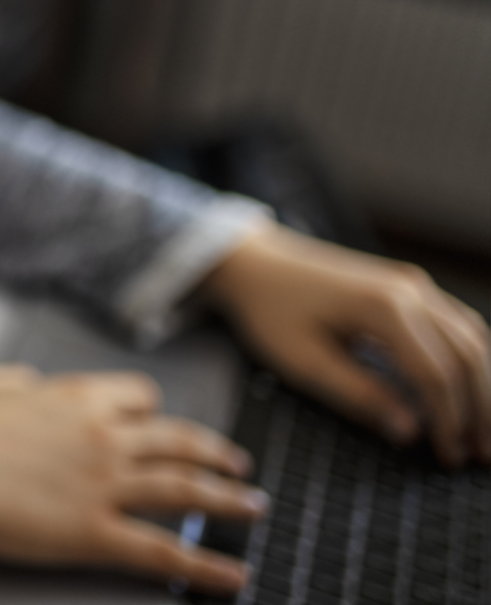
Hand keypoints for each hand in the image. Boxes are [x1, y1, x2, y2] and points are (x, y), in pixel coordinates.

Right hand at [0, 366, 265, 595]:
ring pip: (186, 489)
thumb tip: (29, 383)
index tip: (167, 424)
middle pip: (180, 442)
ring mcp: (104, 484)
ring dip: (229, 500)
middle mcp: (104, 436)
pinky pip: (164, 551)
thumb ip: (18, 384)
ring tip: (255, 508)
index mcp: (76, 397)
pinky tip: (234, 574)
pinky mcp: (95, 531)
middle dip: (216, 454)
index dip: (157, 413)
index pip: (141, 398)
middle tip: (239, 466)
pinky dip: (206, 567)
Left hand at [200, 222, 490, 465]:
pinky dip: (471, 360)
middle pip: (469, 355)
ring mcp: (413, 284)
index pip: (436, 374)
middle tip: (482, 455)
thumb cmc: (269, 311)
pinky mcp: (409, 287)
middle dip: (481, 409)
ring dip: (484, 387)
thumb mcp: (302, 362)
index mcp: (383, 308)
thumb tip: (410, 432)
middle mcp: (410, 290)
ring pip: (473, 338)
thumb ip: (358, 395)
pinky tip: (471, 392)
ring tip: (483, 432)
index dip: (449, 421)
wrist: (253, 262)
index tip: (450, 458)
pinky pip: (457, 324)